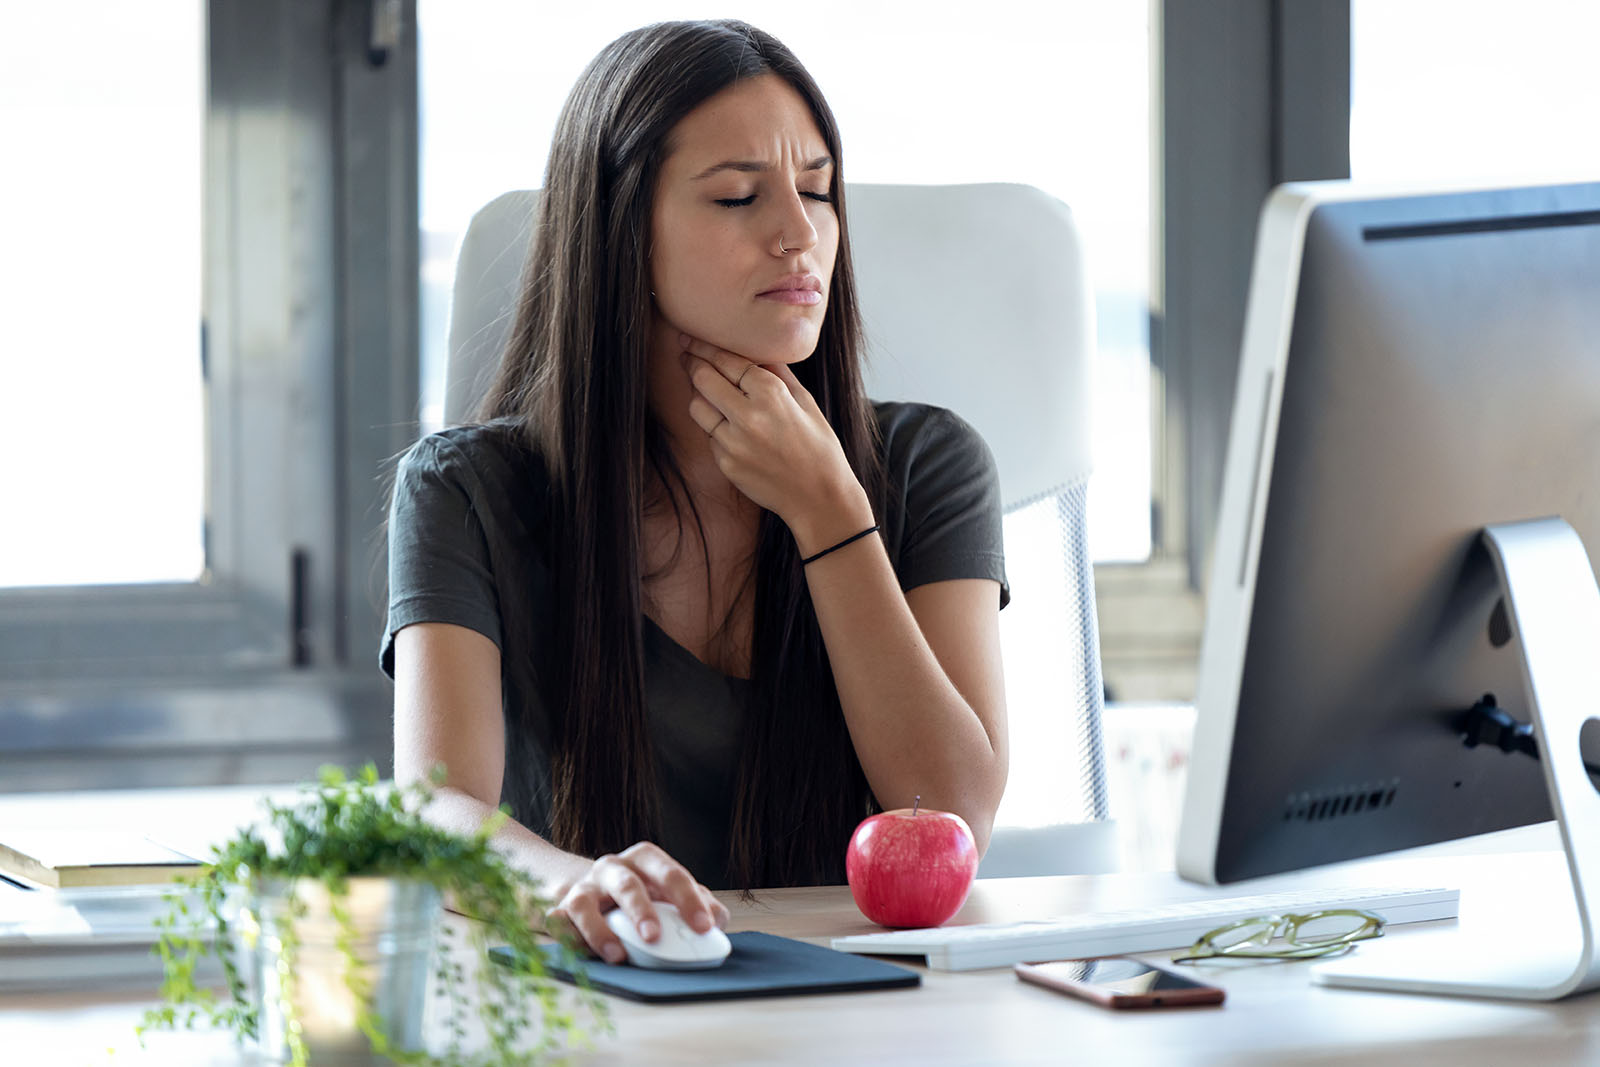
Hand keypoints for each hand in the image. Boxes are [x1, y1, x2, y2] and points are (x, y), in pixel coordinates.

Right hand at [545, 842, 728, 962]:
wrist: (594, 892)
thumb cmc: (642, 894)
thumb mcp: (670, 894)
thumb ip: (697, 903)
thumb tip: (719, 922)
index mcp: (645, 859)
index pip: (670, 874)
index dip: (688, 900)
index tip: (703, 927)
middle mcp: (612, 868)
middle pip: (627, 884)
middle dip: (641, 910)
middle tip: (653, 937)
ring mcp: (583, 888)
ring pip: (584, 903)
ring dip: (600, 931)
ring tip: (618, 956)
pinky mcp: (560, 909)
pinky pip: (557, 922)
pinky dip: (567, 938)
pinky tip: (581, 954)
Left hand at [680, 333, 873, 552]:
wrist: (819, 498)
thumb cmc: (818, 447)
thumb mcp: (806, 402)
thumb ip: (778, 373)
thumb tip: (754, 348)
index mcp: (772, 393)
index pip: (727, 360)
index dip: (705, 347)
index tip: (691, 338)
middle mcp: (748, 416)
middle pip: (703, 378)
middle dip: (692, 362)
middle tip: (686, 355)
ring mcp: (733, 442)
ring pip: (697, 407)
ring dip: (699, 395)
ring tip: (709, 391)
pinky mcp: (725, 463)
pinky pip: (710, 436)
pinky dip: (716, 428)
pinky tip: (731, 429)